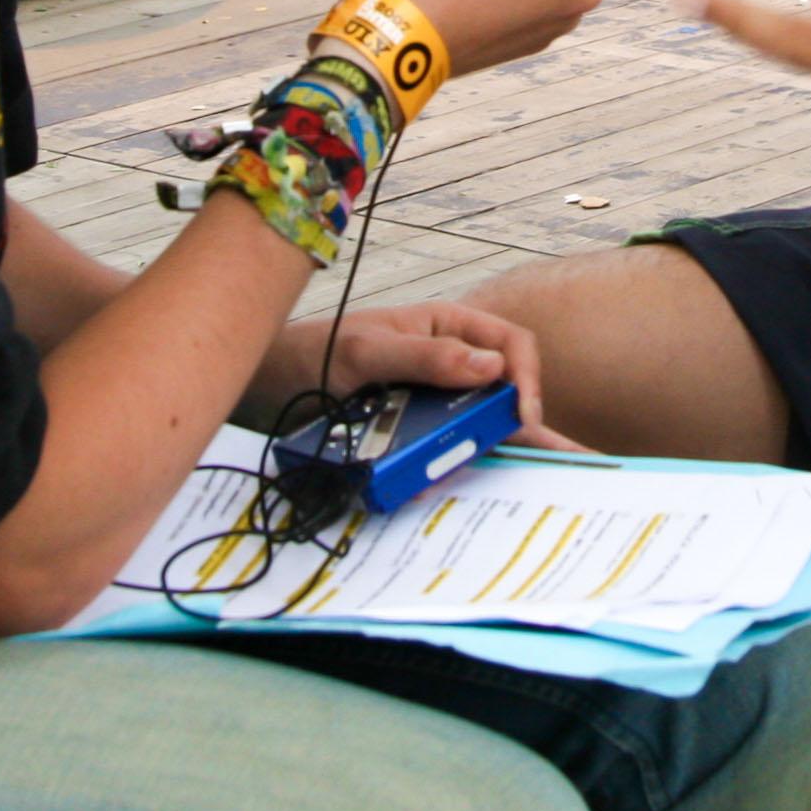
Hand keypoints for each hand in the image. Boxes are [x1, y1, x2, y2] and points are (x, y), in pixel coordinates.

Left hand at [247, 301, 579, 444]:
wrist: (266, 386)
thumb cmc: (312, 353)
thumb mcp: (366, 353)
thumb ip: (425, 356)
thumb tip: (492, 367)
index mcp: (445, 327)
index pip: (511, 345)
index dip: (526, 378)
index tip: (522, 416)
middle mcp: (445, 363)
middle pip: (501, 392)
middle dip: (516, 425)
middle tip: (545, 459)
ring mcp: (428, 398)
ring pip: (474, 427)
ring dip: (478, 450)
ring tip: (483, 475)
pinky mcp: (411, 430)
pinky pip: (441, 451)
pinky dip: (441, 468)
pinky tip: (430, 483)